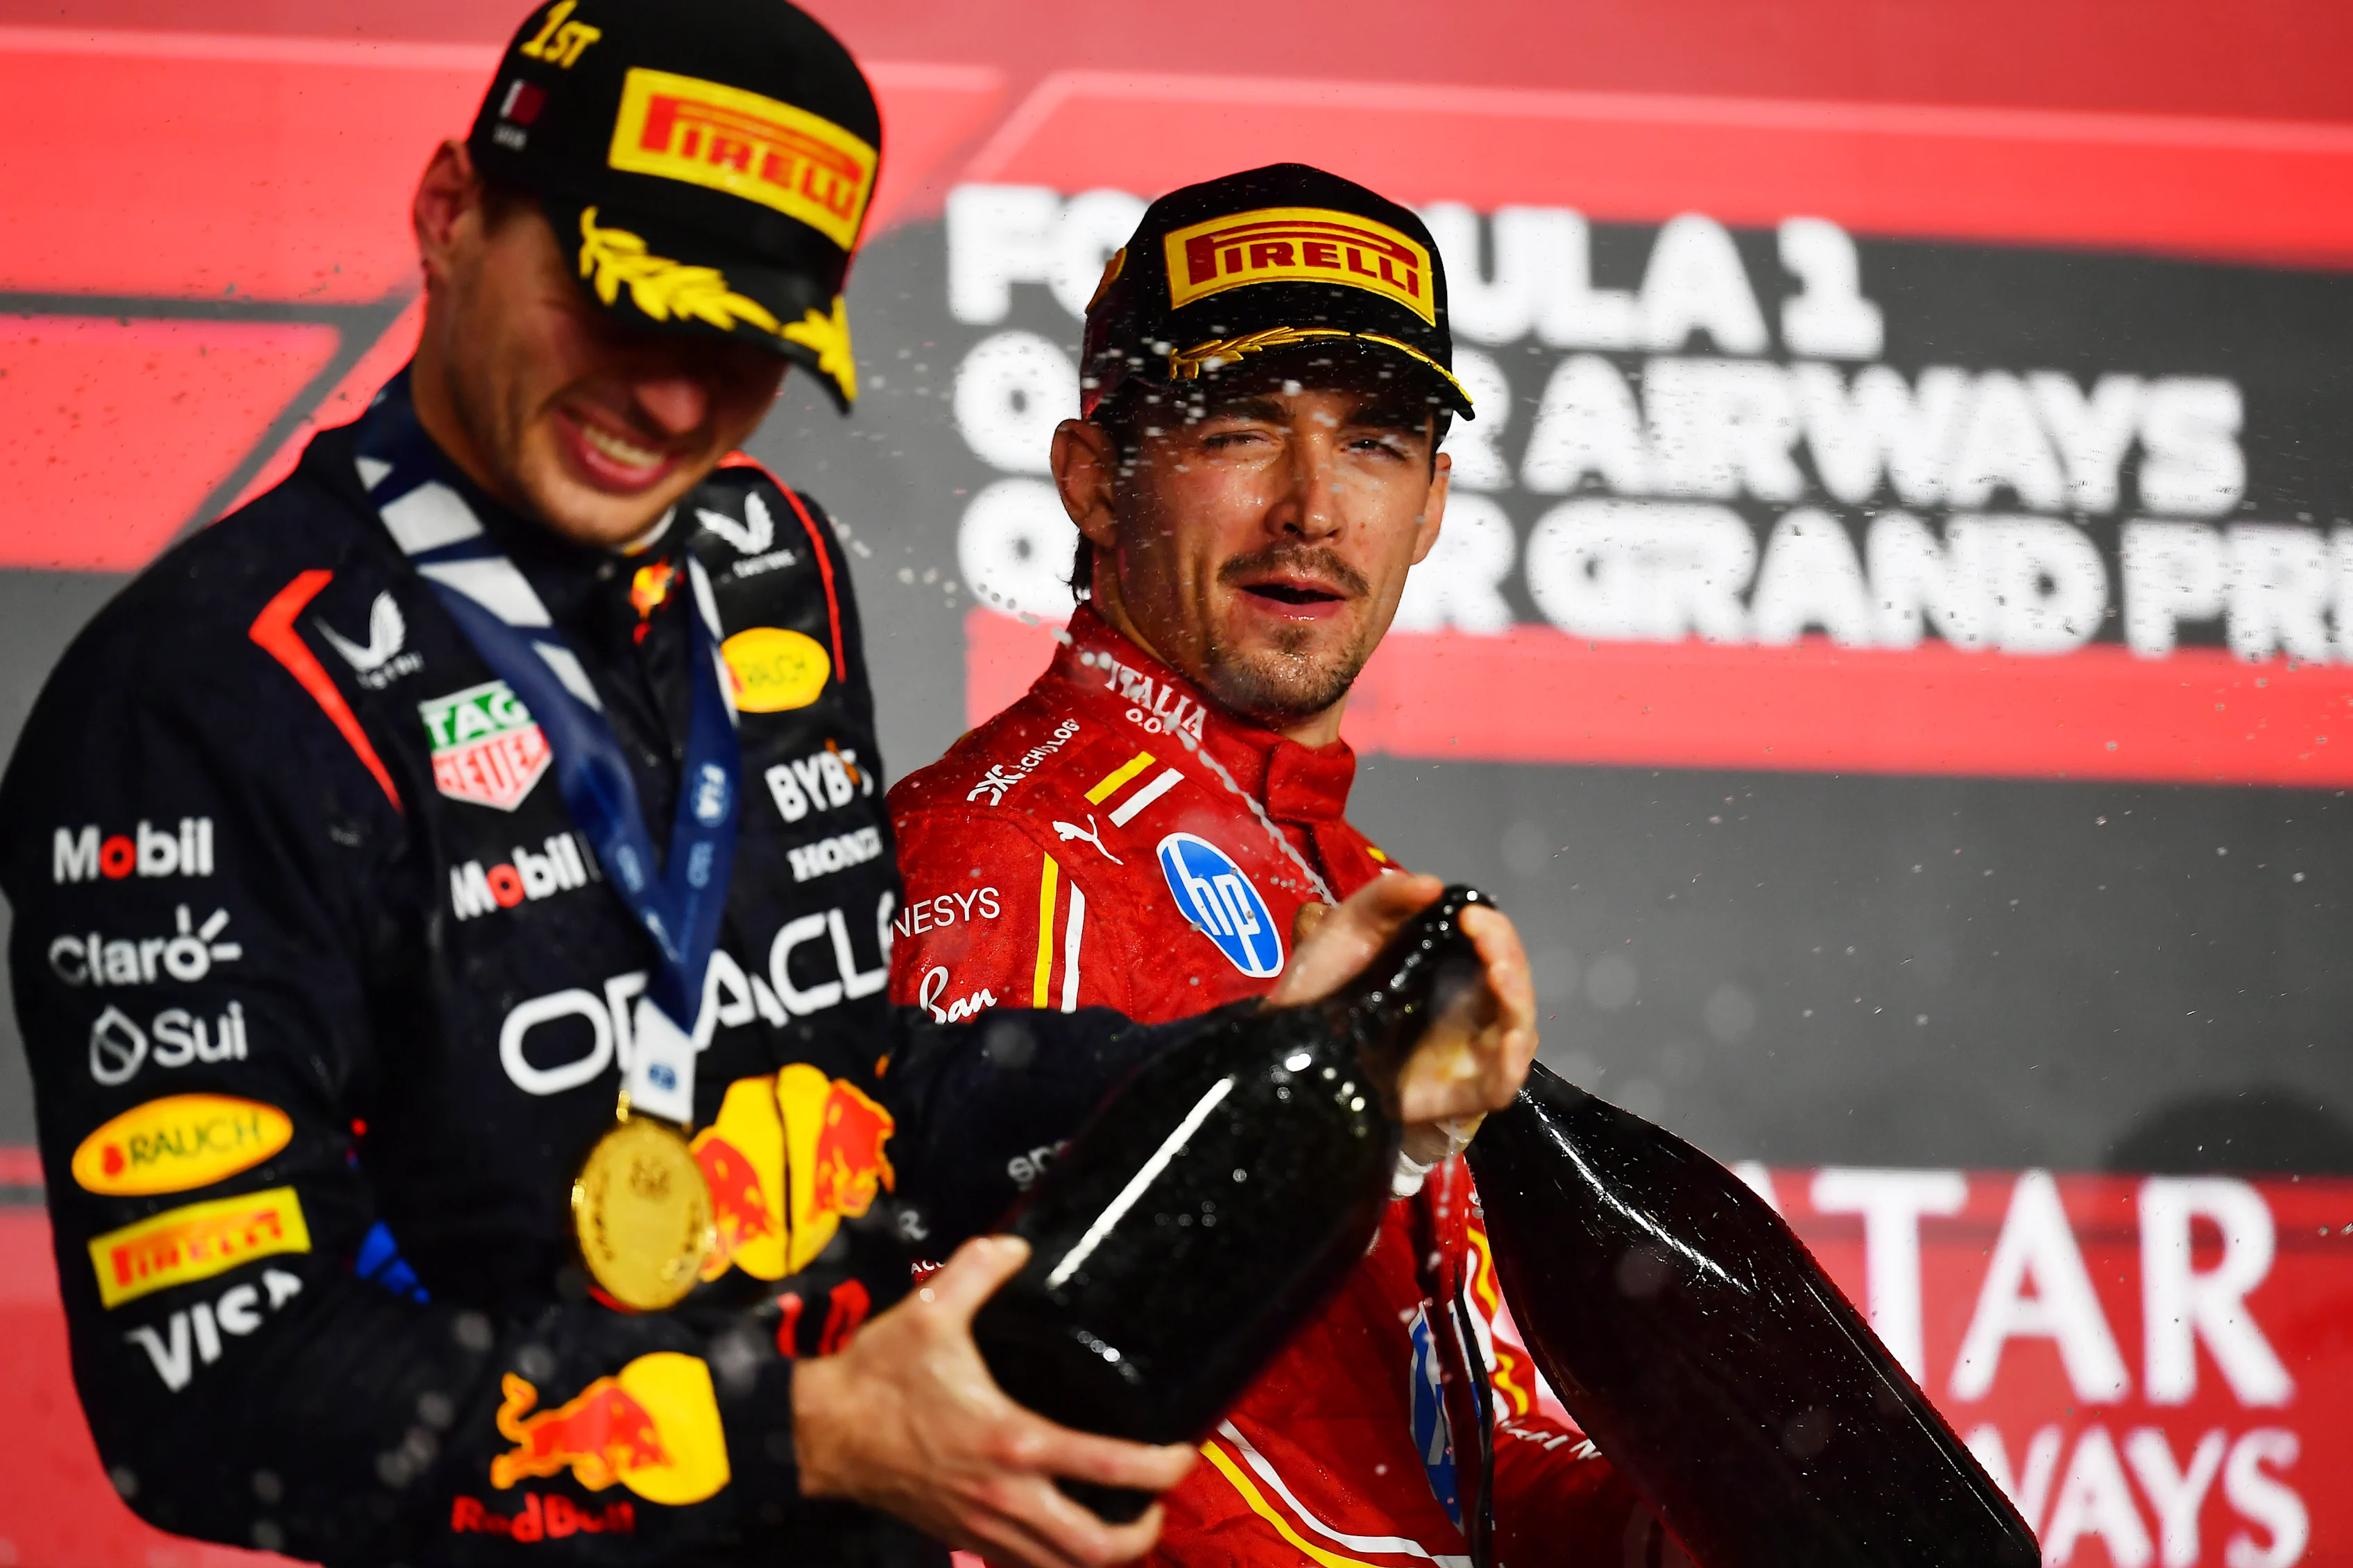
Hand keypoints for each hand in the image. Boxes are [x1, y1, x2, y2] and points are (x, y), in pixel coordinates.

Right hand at [793, 1235, 1197, 1567]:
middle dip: (1142, 1534)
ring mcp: (982, 1526)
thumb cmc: (874, 1378)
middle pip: (1096, 1548)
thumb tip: (1016, 1245)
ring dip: (1102, 1556)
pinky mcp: (960, 1538)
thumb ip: (979, 1269)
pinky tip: (1064, 1536)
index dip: (1160, 1468)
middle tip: (1157, 1506)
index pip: (1108, 1467)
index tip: (1183, 1453)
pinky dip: (1054, 1562)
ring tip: (1123, 1526)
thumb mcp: (929, 1310)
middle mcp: (1005, 1495)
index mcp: (1011, 1439)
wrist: (818, 1433)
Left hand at [1274, 874, 1536, 1129]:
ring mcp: (1462, 1052)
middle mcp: (1465, 1008)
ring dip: (1518, 1003)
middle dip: (1508, 957)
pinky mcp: (1451, 1093)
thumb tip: (1432, 884)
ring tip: (1501, 978)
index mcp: (1450, 968)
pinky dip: (1511, 1068)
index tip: (1471, 917)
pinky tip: (1510, 1043)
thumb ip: (1385, 899)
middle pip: (1510, 985)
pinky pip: (1496, 1086)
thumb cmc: (1322, 982)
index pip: (1494, 947)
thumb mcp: (1348, 927)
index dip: (1494, 930)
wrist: (1287, 1039)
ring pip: (1516, 1030)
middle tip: (1487, 943)